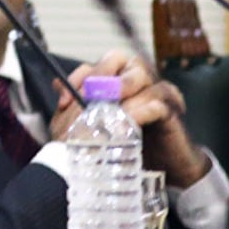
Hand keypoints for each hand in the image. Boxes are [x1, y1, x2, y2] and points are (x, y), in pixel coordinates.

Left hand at [61, 52, 211, 187]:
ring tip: (111, 110)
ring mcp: (154, 93)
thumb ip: (76, 109)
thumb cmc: (127, 147)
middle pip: (120, 58)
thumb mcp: (92, 131)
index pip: (94, 66)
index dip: (78, 78)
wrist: (162, 171)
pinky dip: (143, 109)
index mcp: (115, 83)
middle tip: (91, 94)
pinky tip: (131, 123)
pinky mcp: (169, 111)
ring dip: (123, 88)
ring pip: (141, 74)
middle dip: (102, 73)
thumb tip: (58, 86)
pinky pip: (158, 101)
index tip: (65, 102)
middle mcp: (134, 82)